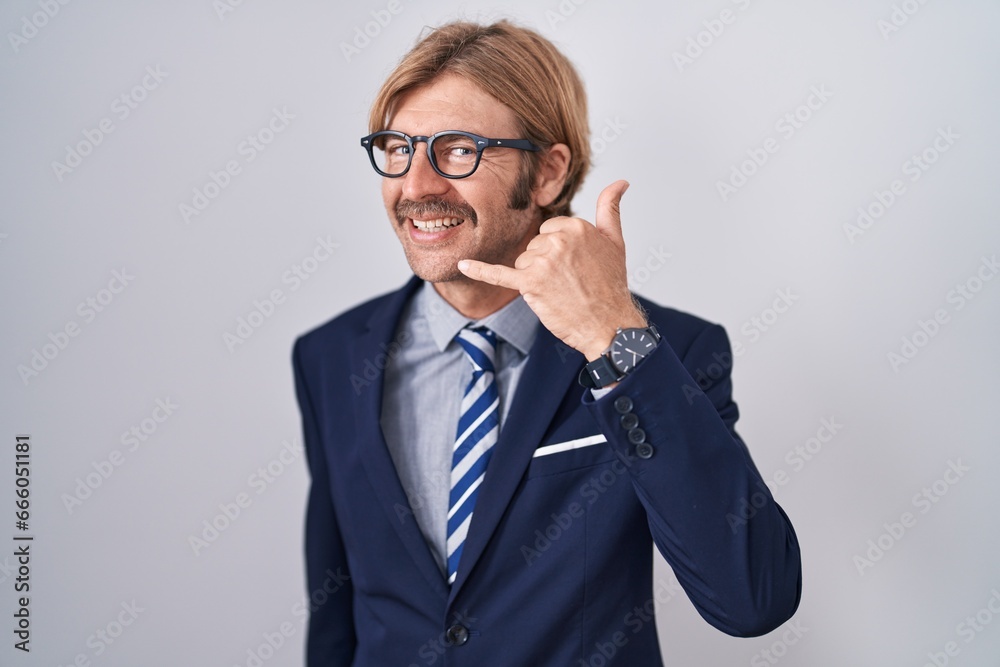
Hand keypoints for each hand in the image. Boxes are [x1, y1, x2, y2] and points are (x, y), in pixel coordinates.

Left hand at [458, 180, 646, 359]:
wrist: (609, 324)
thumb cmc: (611, 285)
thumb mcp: (615, 241)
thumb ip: (610, 208)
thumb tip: (620, 181)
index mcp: (575, 226)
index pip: (549, 230)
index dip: (557, 249)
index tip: (574, 265)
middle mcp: (558, 240)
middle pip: (533, 246)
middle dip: (545, 264)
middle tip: (569, 281)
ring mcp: (542, 262)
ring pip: (523, 262)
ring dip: (535, 278)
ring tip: (560, 290)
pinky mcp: (530, 284)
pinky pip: (499, 274)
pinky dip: (480, 270)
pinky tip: (462, 264)